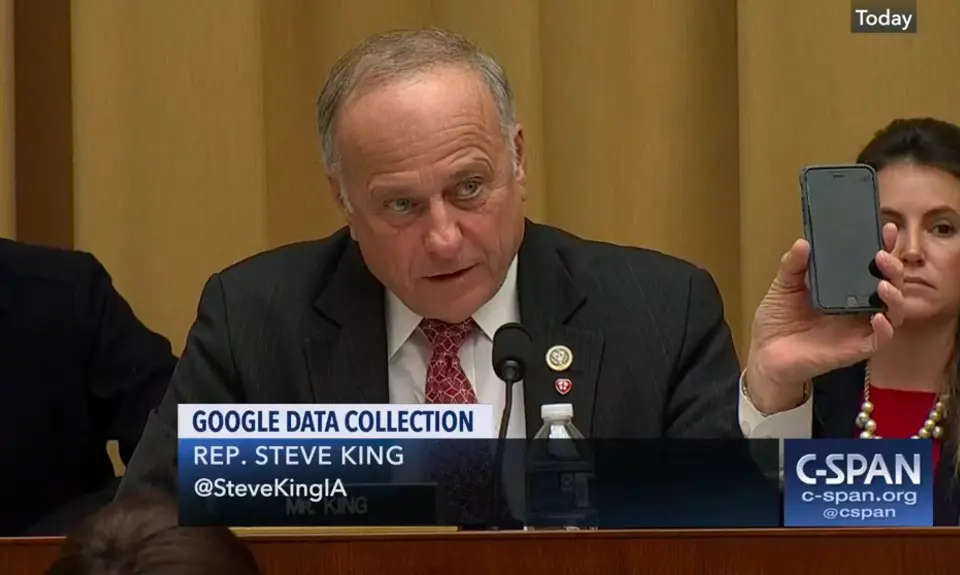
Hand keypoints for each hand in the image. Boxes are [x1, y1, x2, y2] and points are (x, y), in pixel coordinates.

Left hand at [744, 223, 905, 413]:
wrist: (765, 355)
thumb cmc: (777, 321)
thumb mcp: (783, 287)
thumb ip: (793, 266)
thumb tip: (803, 243)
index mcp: (843, 289)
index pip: (871, 266)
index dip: (883, 248)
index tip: (886, 229)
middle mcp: (856, 307)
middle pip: (889, 285)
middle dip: (892, 268)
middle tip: (882, 255)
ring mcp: (858, 328)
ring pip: (893, 311)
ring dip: (894, 296)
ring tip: (883, 283)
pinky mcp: (855, 349)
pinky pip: (880, 339)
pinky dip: (884, 328)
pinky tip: (878, 316)